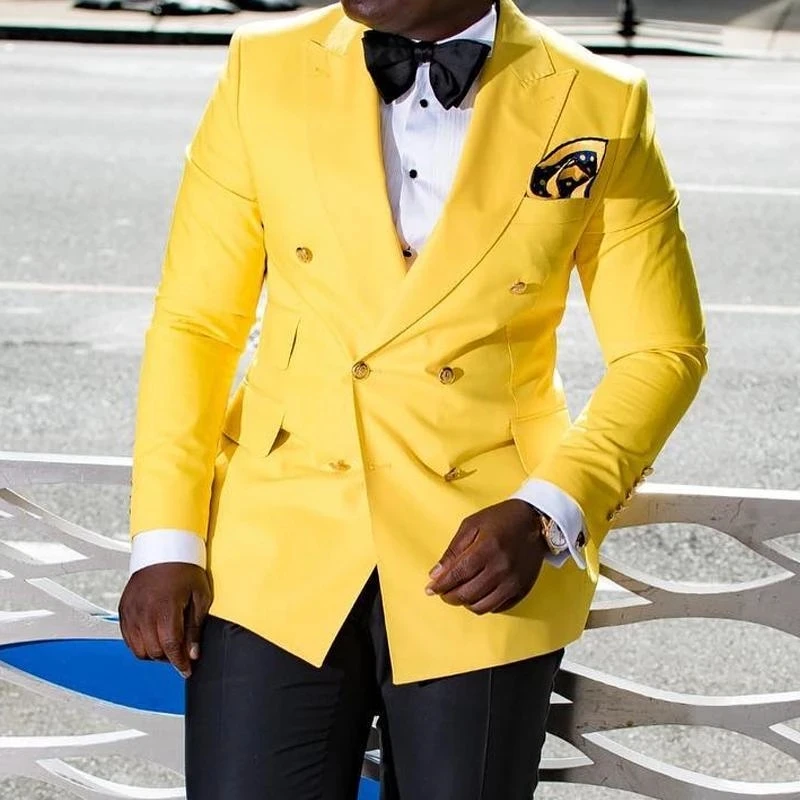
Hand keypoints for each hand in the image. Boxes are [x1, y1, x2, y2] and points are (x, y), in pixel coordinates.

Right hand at [118, 563, 210, 677]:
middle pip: (154, 651)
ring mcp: (131, 611)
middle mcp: (144, 611)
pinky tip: (153, 637)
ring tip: (168, 643)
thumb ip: (195, 627)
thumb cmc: (185, 569)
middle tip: (181, 651)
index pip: (170, 647)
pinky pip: (128, 639)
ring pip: (139, 649)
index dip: (180, 662)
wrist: (164, 548)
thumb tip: (193, 653)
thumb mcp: (200, 596)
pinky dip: (140, 644)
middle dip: (169, 657)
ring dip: (154, 652)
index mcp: (165, 608)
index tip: (187, 669)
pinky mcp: (124, 609)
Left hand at [425, 500, 548, 614]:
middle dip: (449, 596)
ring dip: (465, 603)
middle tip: (443, 592)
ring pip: (481, 606)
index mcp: (487, 548)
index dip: (440, 585)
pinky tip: (478, 593)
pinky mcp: (522, 589)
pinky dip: (482, 604)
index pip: (457, 575)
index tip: (429, 589)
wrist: (535, 522)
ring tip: (460, 593)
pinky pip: (497, 607)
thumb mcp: (471, 525)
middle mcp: (501, 567)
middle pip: (467, 594)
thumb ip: (453, 551)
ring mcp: (513, 581)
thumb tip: (435, 575)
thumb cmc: (500, 520)